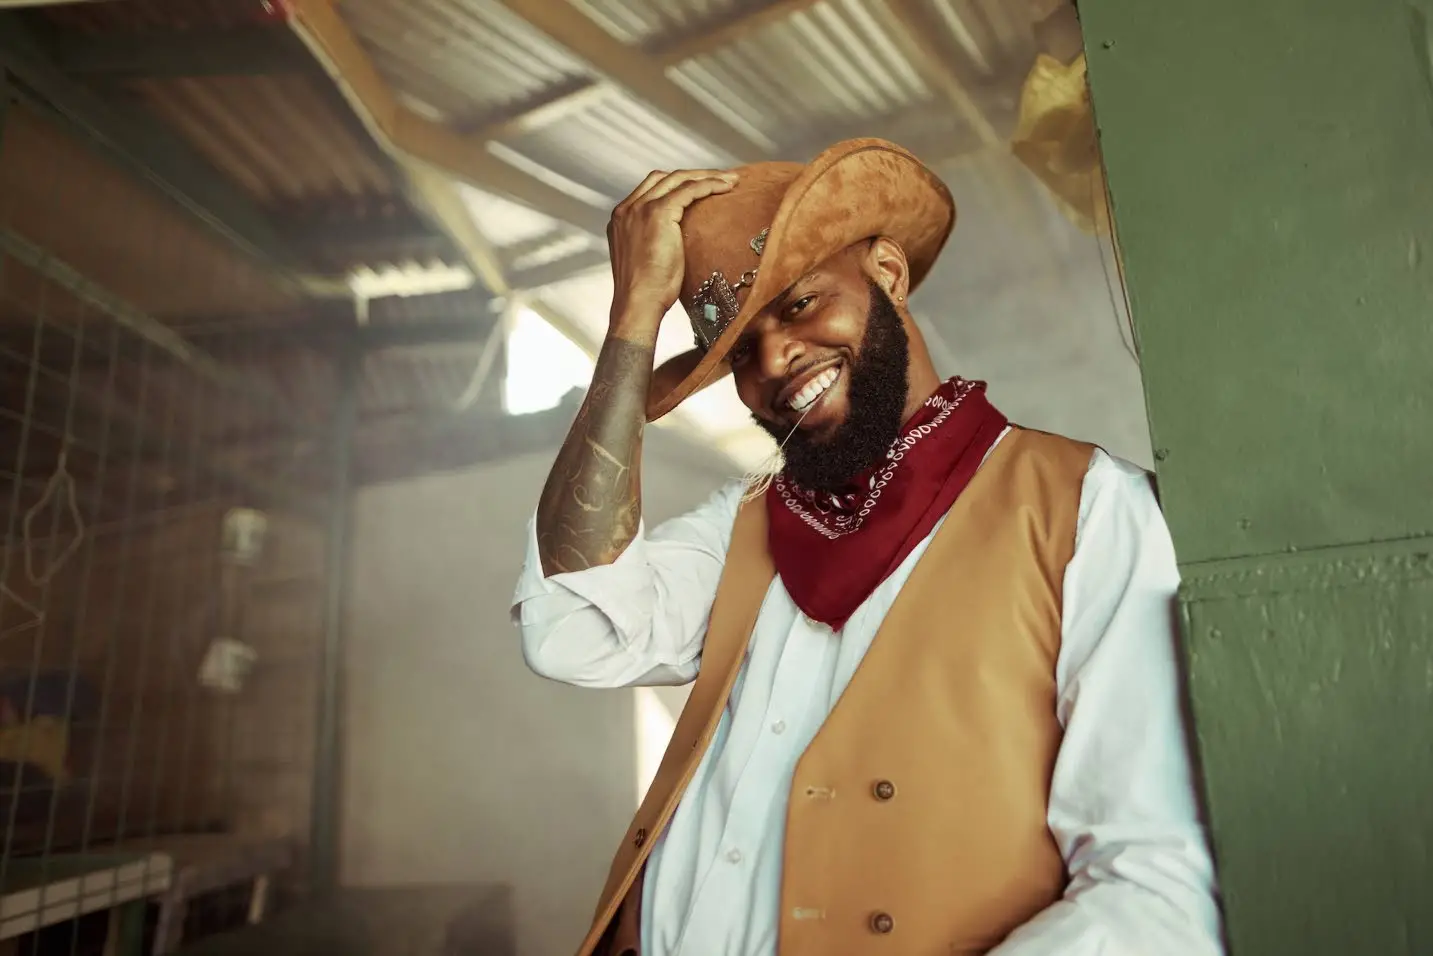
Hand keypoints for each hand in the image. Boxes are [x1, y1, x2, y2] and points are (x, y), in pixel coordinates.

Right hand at [607, 169, 737, 338]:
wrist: (639, 303)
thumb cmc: (647, 292)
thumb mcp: (646, 260)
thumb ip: (654, 241)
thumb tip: (677, 241)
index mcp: (622, 218)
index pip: (652, 188)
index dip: (678, 184)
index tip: (701, 187)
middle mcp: (627, 208)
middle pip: (664, 177)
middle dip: (694, 175)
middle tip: (721, 179)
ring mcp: (640, 209)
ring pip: (678, 179)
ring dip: (706, 176)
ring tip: (730, 181)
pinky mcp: (657, 213)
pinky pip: (688, 190)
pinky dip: (709, 185)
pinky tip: (725, 188)